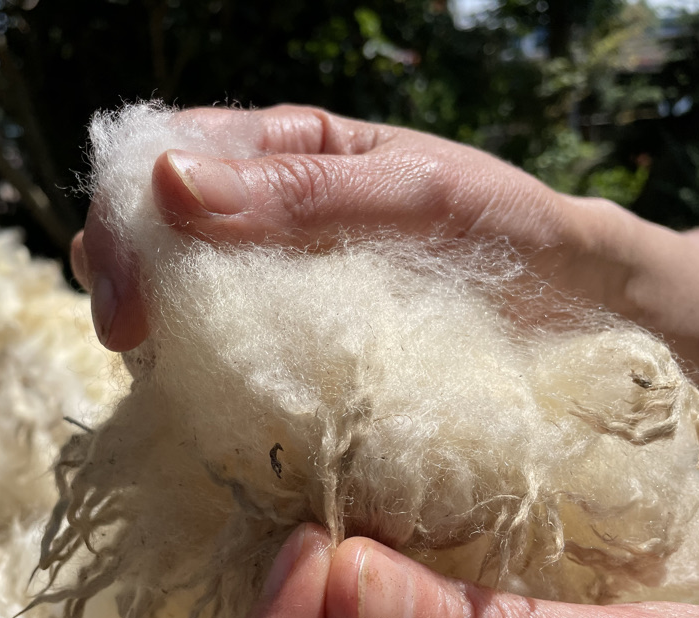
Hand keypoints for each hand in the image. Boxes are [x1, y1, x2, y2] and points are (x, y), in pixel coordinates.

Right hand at [72, 105, 698, 412]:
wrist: (575, 310)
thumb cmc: (506, 232)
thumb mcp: (416, 196)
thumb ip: (301, 188)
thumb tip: (169, 183)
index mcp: (285, 147)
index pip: (165, 157)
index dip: (126, 217)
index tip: (125, 294)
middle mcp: (263, 212)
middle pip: (151, 227)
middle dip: (123, 274)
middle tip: (129, 339)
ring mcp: (272, 282)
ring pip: (174, 290)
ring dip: (153, 323)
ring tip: (154, 364)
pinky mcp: (292, 345)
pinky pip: (221, 348)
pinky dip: (196, 367)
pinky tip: (197, 389)